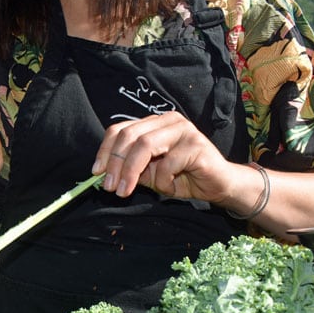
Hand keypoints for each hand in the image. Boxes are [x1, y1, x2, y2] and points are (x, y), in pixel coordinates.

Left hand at [91, 112, 234, 203]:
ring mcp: (183, 130)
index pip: (121, 129)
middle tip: (110, 187)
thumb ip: (129, 169)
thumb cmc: (182, 178)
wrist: (217, 186)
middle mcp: (168, 121)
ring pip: (145, 145)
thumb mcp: (148, 174)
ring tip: (124, 191)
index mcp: (154, 124)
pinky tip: (171, 187)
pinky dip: (163, 182)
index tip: (96, 172)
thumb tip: (102, 173)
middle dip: (115, 163)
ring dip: (130, 171)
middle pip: (130, 136)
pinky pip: (168, 164)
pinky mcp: (196, 144)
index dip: (106, 150)